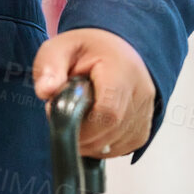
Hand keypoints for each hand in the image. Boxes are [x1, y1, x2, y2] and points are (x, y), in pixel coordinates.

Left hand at [32, 27, 156, 157]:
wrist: (114, 47)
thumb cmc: (86, 49)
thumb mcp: (60, 47)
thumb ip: (49, 67)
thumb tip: (46, 91)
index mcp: (120, 69)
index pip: (108, 111)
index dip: (83, 127)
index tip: (61, 121)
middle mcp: (141, 91)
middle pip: (113, 130)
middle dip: (83, 136)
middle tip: (63, 125)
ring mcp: (147, 110)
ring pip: (119, 143)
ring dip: (92, 143)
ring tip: (76, 124)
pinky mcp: (146, 124)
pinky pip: (126, 147)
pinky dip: (105, 146)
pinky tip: (92, 131)